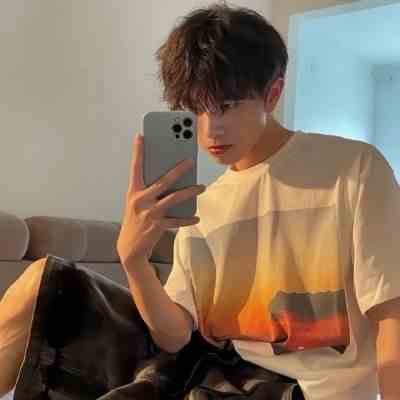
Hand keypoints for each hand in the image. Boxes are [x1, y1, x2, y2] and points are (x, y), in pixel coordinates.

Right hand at [116, 133, 205, 266]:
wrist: (129, 247)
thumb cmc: (136, 219)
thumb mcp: (137, 203)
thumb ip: (149, 190)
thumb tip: (172, 177)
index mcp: (134, 192)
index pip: (135, 168)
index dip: (138, 152)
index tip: (141, 136)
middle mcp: (140, 200)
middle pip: (162, 181)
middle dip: (178, 170)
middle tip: (191, 161)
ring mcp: (149, 213)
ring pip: (173, 199)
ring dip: (190, 192)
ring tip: (201, 187)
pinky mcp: (157, 226)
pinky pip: (177, 221)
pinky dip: (188, 219)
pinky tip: (196, 217)